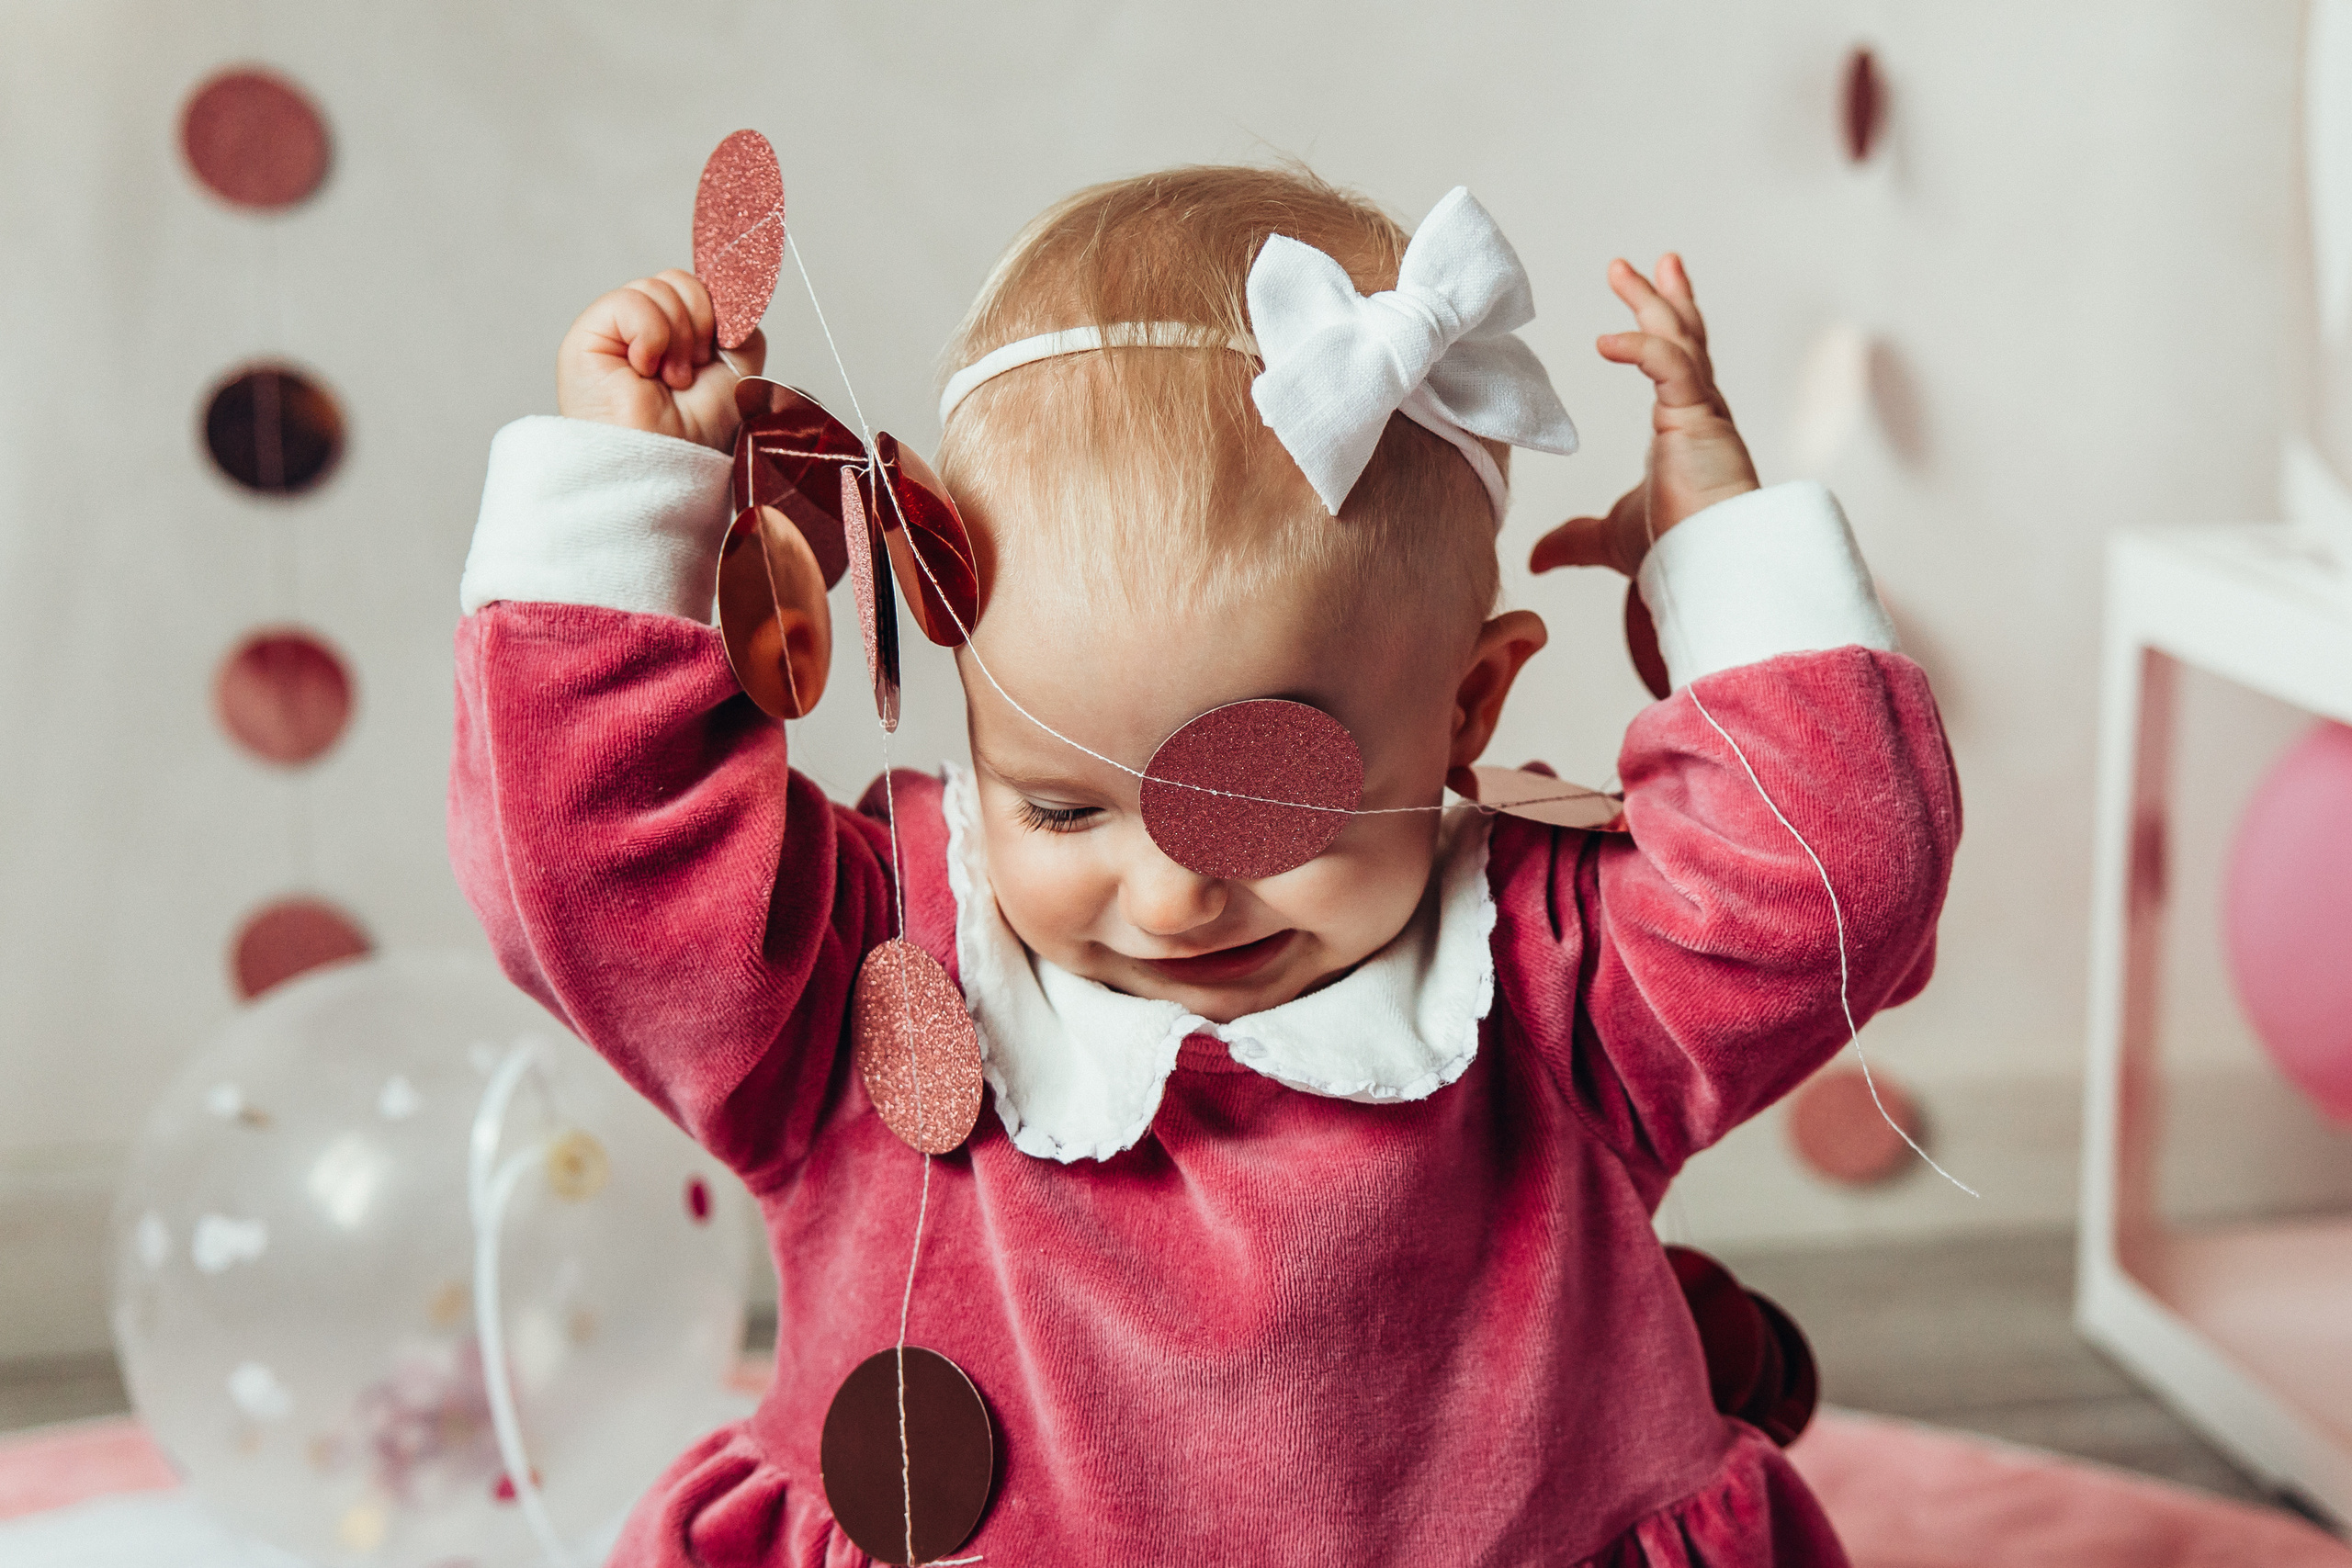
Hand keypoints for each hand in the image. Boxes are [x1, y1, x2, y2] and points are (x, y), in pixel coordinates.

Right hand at [555, 268, 765, 449]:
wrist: (668, 464)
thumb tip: (732, 287)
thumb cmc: (697, 434)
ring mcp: (614, 331)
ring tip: (669, 379)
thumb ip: (739, 327)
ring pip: (658, 286)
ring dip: (677, 336)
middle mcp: (642, 331)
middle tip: (690, 372)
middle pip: (679, 281)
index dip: (715, 309)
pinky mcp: (589, 335)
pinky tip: (644, 369)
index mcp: (674, 338)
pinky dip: (652, 334)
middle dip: (700, 324)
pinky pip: (631, 300)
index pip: (697, 288)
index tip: (721, 347)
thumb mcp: (738, 373)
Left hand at [1529, 254, 1758, 578]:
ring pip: (1679, 338)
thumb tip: (1539, 558)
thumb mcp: (1612, 539)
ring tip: (1623, 270)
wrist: (1712, 568)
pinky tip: (1604, 341)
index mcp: (1684, 428)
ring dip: (1652, 302)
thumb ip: (1577, 540)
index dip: (1659, 329)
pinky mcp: (1699, 417)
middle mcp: (1699, 412)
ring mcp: (1704, 411)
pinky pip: (1670, 365)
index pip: (1675, 365)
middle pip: (1681, 337)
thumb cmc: (1679, 551)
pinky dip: (1639, 347)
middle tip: (1635, 265)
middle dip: (1659, 297)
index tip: (1643, 298)